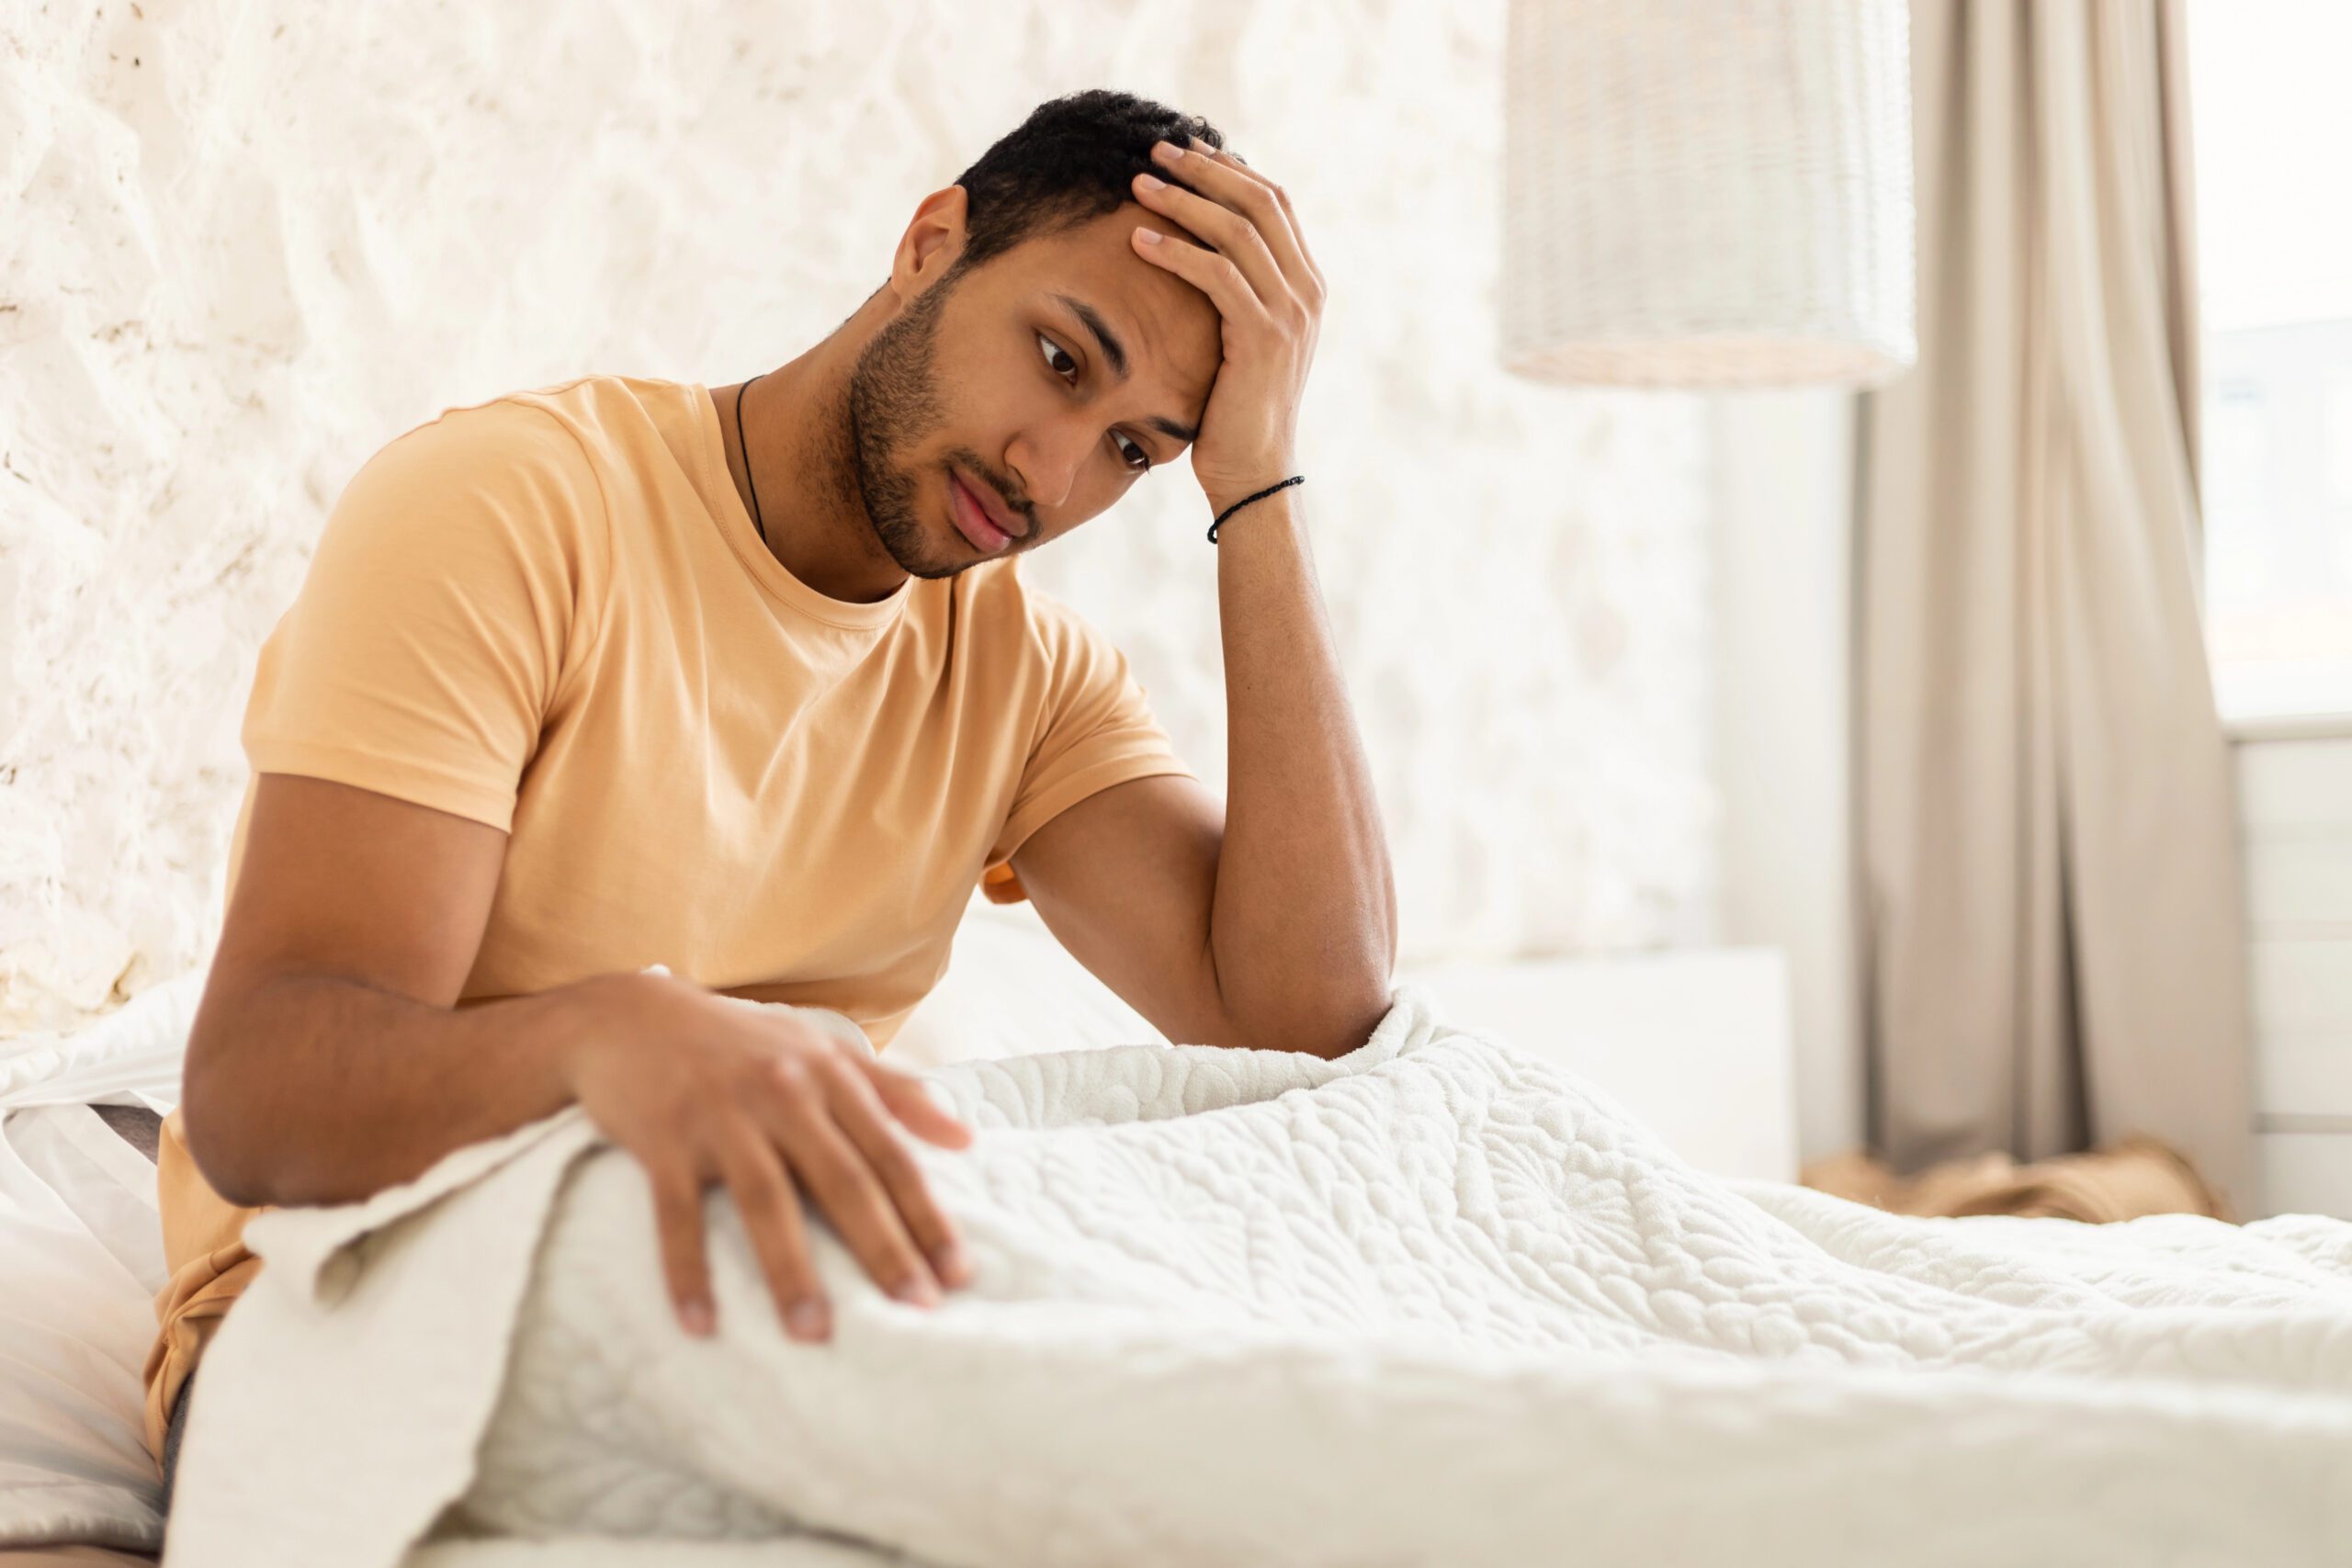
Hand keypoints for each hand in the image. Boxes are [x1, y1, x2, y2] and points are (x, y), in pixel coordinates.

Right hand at [562, 970, 972, 1341]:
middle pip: (842, 1180)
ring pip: (766, 1201)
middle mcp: (781, 1092)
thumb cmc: (740, 1043)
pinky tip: (702, 1325)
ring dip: (791, 1271)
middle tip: (915, 1309)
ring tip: (815, 1335)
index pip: (890, 1153)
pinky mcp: (663, 1138)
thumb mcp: (821, 1051)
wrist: (629, 1015)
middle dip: (883, 1248)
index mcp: (827, 1075)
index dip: (927, 1214)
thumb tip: (967, 1137)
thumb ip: (894, 1091)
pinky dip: (688, 1271)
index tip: (958, 1273)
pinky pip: (678, 1216)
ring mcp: (721, 1116)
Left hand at [1129, 136, 1324, 514]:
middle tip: (1155, 151)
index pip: (1273, 203)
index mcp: (1306, 285)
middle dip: (1205, 169)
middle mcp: (1306, 292)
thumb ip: (1235, 295)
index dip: (1230, 169)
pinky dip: (1175, 252)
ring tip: (1138, 186)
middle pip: (1258, 202)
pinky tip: (1139, 242)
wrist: (1254, 472)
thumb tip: (1195, 252)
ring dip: (1183, 201)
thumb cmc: (1233, 412)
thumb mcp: (1241, 341)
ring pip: (1237, 231)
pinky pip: (1216, 276)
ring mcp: (1290, 313)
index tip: (1185, 151)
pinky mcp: (1262, 337)